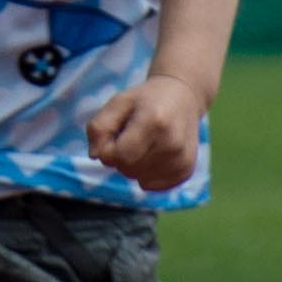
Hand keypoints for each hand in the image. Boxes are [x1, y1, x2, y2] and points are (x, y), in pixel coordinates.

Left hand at [83, 71, 210, 191]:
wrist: (183, 96)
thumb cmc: (144, 100)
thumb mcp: (117, 103)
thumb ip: (99, 128)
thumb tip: (96, 156)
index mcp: (154, 122)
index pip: (119, 156)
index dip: (109, 148)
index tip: (115, 134)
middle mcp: (172, 144)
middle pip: (128, 169)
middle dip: (122, 157)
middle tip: (133, 135)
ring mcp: (181, 159)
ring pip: (139, 179)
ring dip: (135, 165)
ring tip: (145, 143)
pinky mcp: (186, 171)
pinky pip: (152, 185)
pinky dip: (147, 174)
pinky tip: (155, 154)